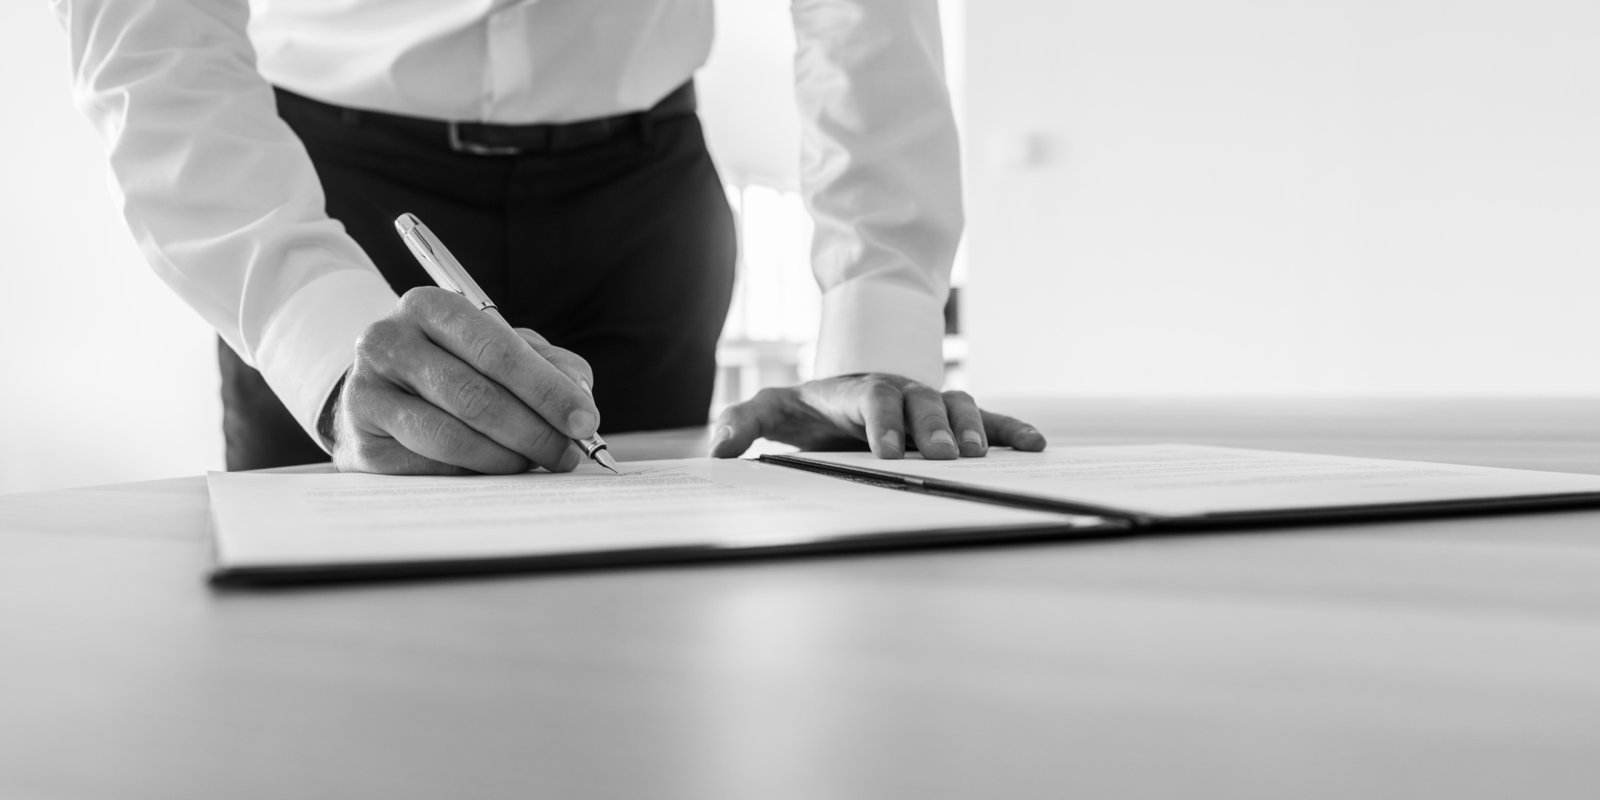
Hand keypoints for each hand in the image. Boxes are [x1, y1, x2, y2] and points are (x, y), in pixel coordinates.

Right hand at [328, 287, 598, 474]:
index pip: (498, 350)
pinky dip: (472, 475)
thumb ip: (550, 366)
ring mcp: (366, 392)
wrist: (382, 392)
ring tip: (535, 463)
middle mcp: (388, 342)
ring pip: (451, 437)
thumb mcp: (501, 350)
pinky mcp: (361, 442)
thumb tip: (581, 402)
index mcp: (429, 307)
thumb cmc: (455, 366)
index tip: (585, 421)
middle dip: (534, 431)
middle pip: (475, 396)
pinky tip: (494, 473)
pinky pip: (429, 468)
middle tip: (566, 454)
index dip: (547, 390)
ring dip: (506, 458)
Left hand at [708, 374, 1045, 459]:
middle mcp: (900, 391)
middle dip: (932, 429)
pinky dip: (1010, 429)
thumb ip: (742, 422)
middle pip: (921, 402)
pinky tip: (1034, 444)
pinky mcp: (951, 418)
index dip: (882, 423)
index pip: (873, 400)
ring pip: (957, 406)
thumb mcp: (770, 409)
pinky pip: (986, 419)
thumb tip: (718, 449)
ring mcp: (928, 402)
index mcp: (857, 391)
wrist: (840, 395)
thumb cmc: (805, 408)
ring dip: (972, 428)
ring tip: (983, 456)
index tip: (887, 452)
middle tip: (944, 458)